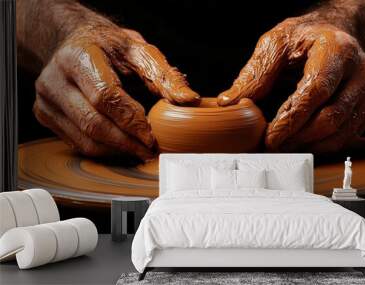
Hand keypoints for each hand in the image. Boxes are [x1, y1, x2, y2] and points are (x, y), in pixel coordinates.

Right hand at [33, 25, 199, 159]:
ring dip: (116, 151)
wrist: (74, 44)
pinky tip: (120, 146)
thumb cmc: (108, 48)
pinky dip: (102, 150)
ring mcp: (46, 100)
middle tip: (149, 152)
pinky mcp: (45, 114)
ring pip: (84, 139)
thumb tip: (189, 100)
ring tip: (139, 151)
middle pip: (93, 123)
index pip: (105, 97)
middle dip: (126, 143)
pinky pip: (76, 143)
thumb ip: (164, 76)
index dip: (131, 121)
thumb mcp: (138, 52)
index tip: (152, 138)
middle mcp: (54, 80)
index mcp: (78, 57)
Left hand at [217, 18, 364, 152]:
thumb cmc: (303, 39)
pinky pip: (348, 135)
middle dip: (298, 138)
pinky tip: (302, 142)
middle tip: (273, 146)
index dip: (292, 120)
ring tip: (284, 146)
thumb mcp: (274, 45)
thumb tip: (230, 102)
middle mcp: (361, 71)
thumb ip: (255, 74)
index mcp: (337, 50)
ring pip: (341, 131)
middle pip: (331, 117)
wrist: (332, 36)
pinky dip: (322, 144)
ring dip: (309, 145)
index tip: (270, 139)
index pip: (316, 91)